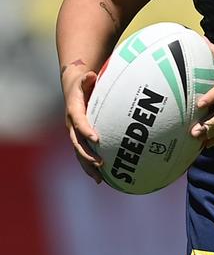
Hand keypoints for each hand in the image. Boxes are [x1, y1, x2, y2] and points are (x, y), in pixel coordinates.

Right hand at [61, 67, 103, 182]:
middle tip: (100, 162)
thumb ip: (87, 79)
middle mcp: (72, 125)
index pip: (79, 122)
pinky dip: (90, 167)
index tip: (96, 139)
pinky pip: (83, 155)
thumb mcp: (84, 78)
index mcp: (73, 110)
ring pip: (80, 153)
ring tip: (100, 178)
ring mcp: (74, 134)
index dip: (86, 131)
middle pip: (78, 143)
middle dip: (87, 154)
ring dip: (89, 166)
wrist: (73, 89)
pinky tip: (101, 179)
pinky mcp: (79, 139)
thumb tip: (91, 75)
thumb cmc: (83, 83)